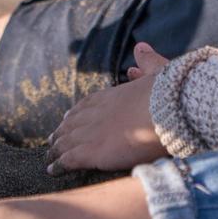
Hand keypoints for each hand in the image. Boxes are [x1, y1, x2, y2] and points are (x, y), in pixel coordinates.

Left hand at [45, 44, 171, 172]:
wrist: (167, 112)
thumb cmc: (168, 95)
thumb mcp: (158, 73)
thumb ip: (147, 62)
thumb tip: (140, 48)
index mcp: (111, 95)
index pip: (87, 104)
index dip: (77, 112)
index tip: (68, 118)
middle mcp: (96, 112)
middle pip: (72, 123)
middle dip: (62, 132)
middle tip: (53, 139)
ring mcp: (91, 132)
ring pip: (66, 141)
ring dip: (56, 150)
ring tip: (49, 157)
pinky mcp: (92, 152)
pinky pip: (70, 159)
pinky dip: (59, 165)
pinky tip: (52, 170)